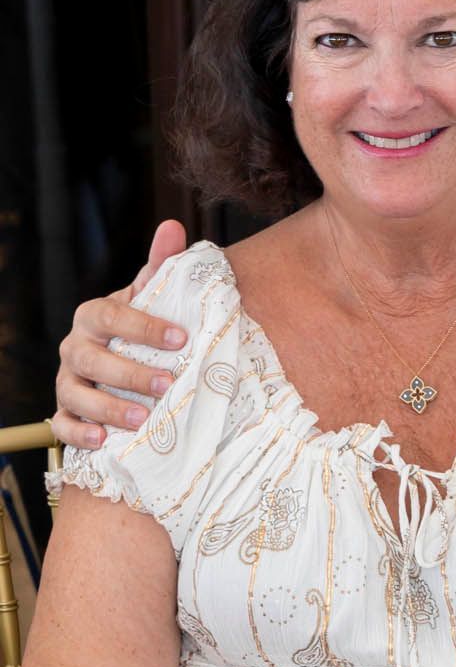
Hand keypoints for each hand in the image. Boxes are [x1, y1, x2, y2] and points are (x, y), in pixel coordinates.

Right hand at [54, 220, 189, 446]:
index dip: (144, 327)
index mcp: (94, 315)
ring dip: (107, 408)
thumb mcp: (151, 296)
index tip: (181, 339)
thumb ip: (161, 264)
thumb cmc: (141, 326)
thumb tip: (172, 226)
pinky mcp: (65, 411)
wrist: (123, 358)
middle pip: (93, 359)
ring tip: (141, 420)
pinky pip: (62, 425)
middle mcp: (75, 346)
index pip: (112, 316)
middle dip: (130, 374)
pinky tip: (103, 440)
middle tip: (167, 385)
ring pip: (75, 394)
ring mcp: (67, 379)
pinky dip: (79, 433)